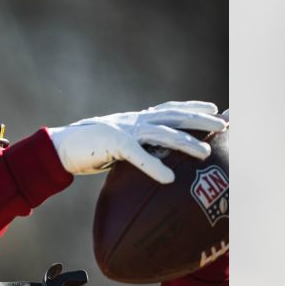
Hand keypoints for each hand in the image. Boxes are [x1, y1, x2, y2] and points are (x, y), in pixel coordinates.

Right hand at [46, 101, 226, 182]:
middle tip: (223, 124)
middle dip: (200, 119)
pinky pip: (137, 155)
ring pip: (161, 133)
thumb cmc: (90, 149)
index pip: (169, 109)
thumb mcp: (118, 146)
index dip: (192, 107)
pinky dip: (154, 166)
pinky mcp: (112, 143)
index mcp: (136, 119)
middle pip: (173, 116)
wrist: (61, 147)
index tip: (214, 107)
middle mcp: (134, 120)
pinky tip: (169, 178)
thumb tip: (157, 162)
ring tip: (204, 153)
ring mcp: (124, 129)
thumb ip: (138, 148)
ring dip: (185, 143)